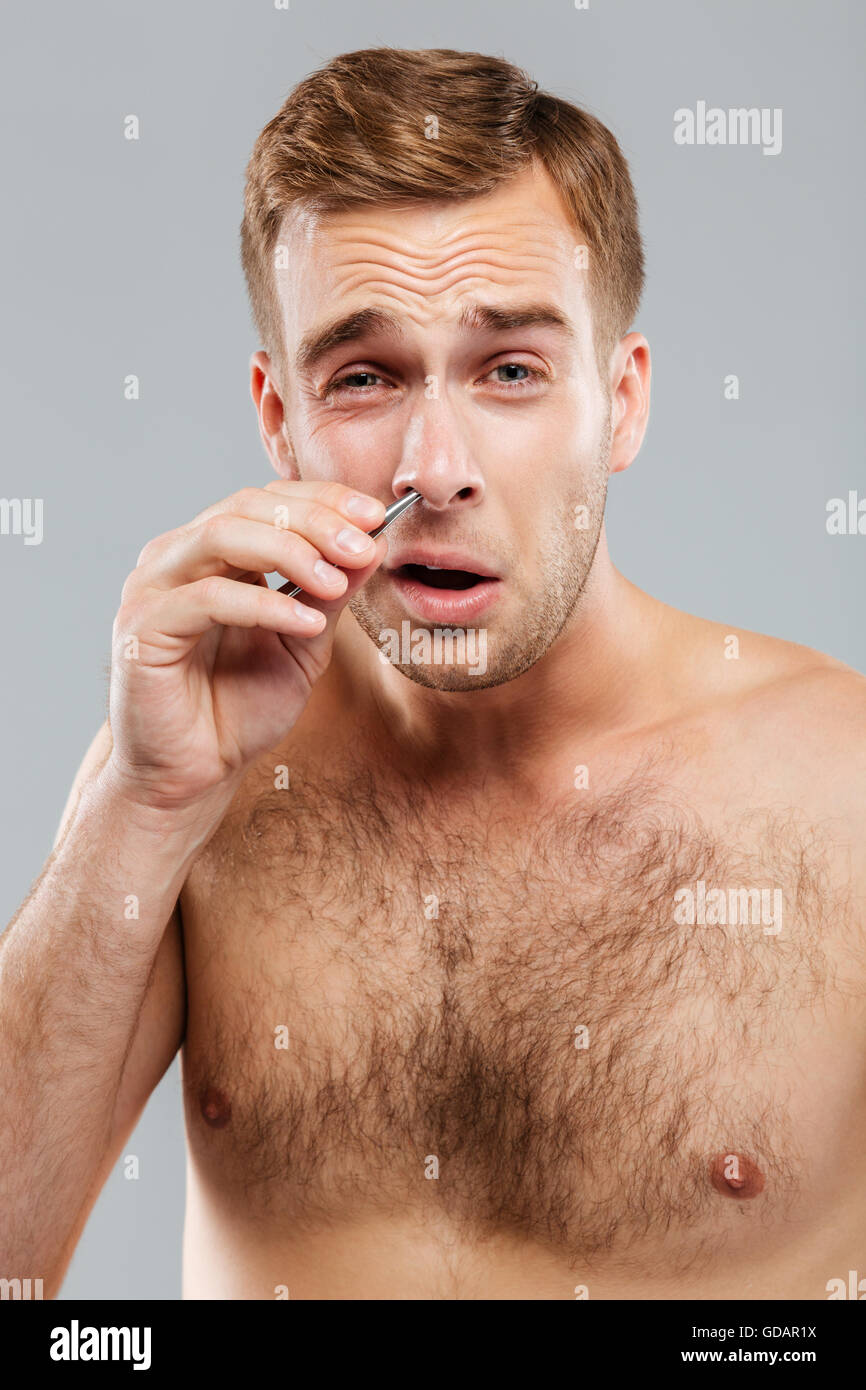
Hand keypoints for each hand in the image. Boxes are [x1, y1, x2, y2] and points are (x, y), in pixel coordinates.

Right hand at [103, 480, 386, 810]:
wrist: (196, 773)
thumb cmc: (241, 708)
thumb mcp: (305, 643)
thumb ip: (332, 594)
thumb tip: (374, 542)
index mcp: (213, 552)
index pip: (268, 501)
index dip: (323, 500)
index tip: (377, 516)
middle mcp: (177, 557)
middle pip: (247, 507)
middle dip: (314, 522)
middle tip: (364, 545)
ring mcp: (154, 587)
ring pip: (222, 536)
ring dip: (290, 551)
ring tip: (336, 582)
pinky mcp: (143, 627)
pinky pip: (208, 598)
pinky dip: (263, 604)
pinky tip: (307, 621)